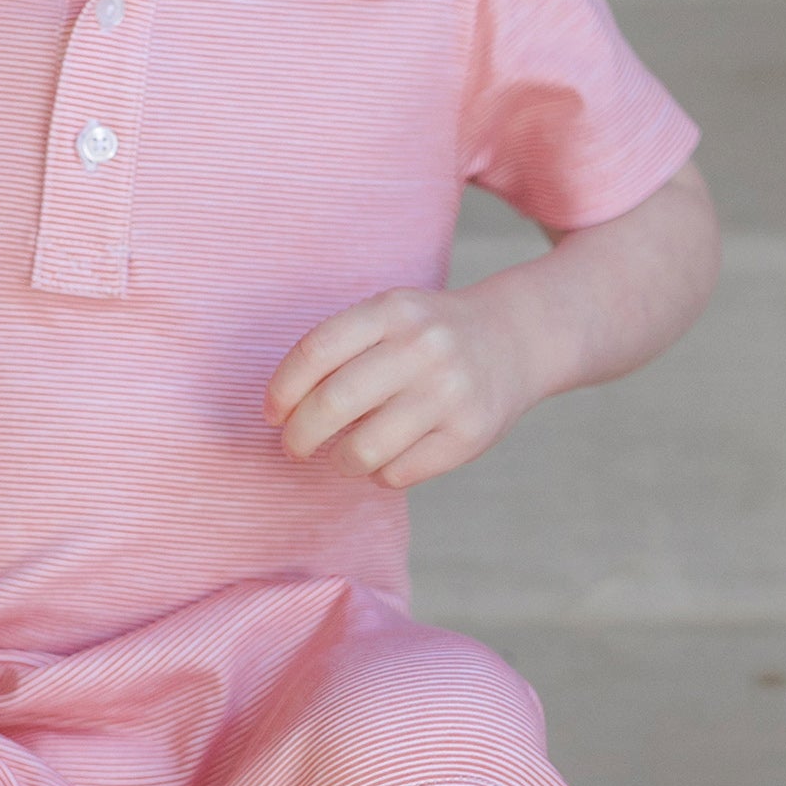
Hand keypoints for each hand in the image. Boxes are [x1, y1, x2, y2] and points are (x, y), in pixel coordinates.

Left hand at [265, 283, 538, 492]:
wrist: (514, 340)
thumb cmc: (428, 336)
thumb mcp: (390, 317)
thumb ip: (340, 350)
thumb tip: (282, 411)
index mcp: (393, 310)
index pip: (316, 352)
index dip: (282, 390)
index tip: (271, 414)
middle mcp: (423, 347)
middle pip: (333, 404)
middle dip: (300, 436)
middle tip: (294, 447)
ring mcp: (449, 392)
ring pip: (365, 449)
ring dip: (340, 462)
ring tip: (342, 458)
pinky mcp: (469, 434)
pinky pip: (399, 473)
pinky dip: (380, 475)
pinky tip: (385, 462)